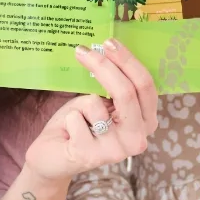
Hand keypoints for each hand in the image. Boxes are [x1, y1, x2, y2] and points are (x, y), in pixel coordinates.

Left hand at [22, 40, 158, 186]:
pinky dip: (69, 119)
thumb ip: (115, 84)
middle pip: (126, 92)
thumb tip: (109, 47)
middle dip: (104, 66)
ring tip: (79, 118)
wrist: (54, 155)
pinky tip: (69, 133)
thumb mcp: (103, 101)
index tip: (108, 43)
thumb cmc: (81, 123)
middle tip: (83, 50)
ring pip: (97, 104)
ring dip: (81, 103)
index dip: (127, 61)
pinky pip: (77, 118)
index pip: (145, 86)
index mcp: (146, 122)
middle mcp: (137, 139)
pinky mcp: (91, 156)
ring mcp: (116, 150)